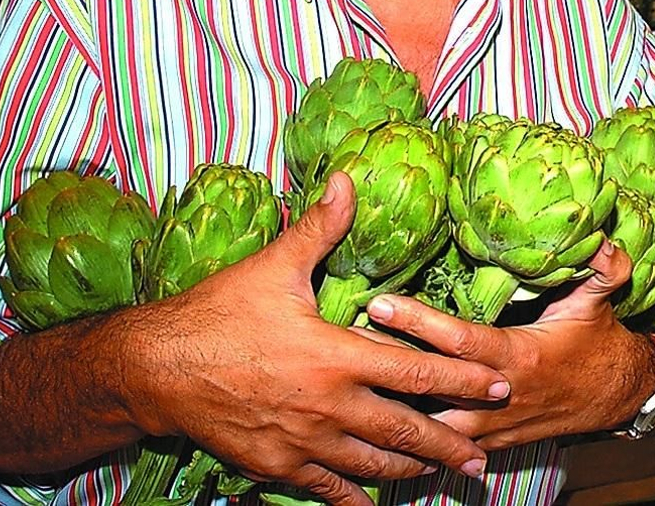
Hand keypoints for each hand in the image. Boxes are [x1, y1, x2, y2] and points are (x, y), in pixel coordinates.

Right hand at [123, 173, 505, 504]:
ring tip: (441, 474)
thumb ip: (319, 228)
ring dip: (411, 470)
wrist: (153, 369)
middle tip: (484, 456)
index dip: (464, 378)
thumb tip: (349, 180)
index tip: (501, 384)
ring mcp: (302, 442)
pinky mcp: (275, 465)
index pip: (417, 371)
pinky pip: (325, 487)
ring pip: (371, 465)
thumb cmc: (216, 314)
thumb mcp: (273, 267)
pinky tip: (372, 501)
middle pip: (404, 431)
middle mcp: (328, 406)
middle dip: (449, 442)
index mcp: (336, 357)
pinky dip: (354, 496)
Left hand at [365, 241, 654, 450]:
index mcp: (518, 355)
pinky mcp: (485, 441)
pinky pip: (437, 445)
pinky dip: (404, 437)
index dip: (420, 323)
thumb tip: (603, 240)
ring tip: (342, 387)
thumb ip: (603, 268)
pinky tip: (368, 426)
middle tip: (339, 342)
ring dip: (387, 407)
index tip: (381, 303)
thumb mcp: (601, 300)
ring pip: (427, 425)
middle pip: (429, 386)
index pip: (460, 340)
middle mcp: (497, 394)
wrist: (612, 397)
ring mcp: (489, 425)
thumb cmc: (597, 341)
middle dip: (384, 365)